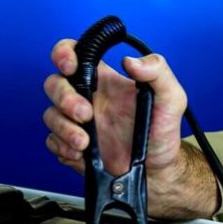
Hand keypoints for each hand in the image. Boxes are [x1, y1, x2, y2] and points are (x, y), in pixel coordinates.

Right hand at [42, 38, 188, 185]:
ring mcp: (79, 122)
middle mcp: (89, 97)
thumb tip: (131, 61)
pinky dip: (62, 147)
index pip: (76, 54)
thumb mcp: (172, 98)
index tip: (70, 66)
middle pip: (54, 84)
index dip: (64, 53)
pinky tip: (81, 154)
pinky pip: (52, 141)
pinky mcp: (72, 145)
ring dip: (63, 127)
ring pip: (50, 115)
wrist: (158, 169)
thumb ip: (158, 72)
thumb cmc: (163, 132)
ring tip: (85, 142)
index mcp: (106, 80)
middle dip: (64, 98)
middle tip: (86, 114)